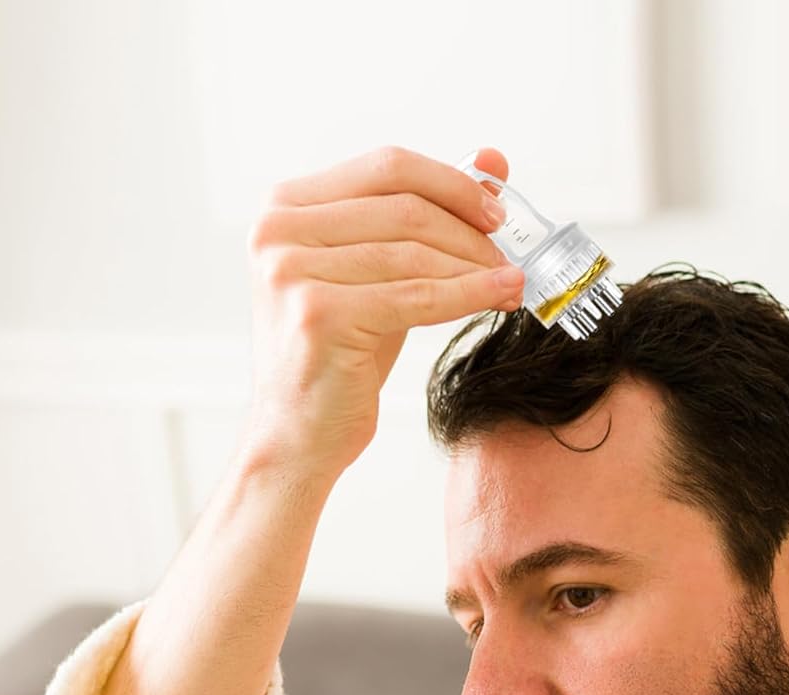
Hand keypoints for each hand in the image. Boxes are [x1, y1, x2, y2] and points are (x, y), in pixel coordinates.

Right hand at [240, 143, 524, 484]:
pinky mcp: (318, 314)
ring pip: (412, 252)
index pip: (385, 168)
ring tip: (510, 282)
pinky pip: (414, 296)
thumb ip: (423, 218)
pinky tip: (499, 297)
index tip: (495, 211)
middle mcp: (278, 232)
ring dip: (473, 266)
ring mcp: (293, 272)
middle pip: (402, 207)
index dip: (450, 184)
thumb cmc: (336, 359)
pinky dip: (466, 294)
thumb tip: (492, 162)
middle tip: (510, 251)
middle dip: (468, 229)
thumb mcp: (379, 276)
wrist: (297, 438)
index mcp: (283, 207)